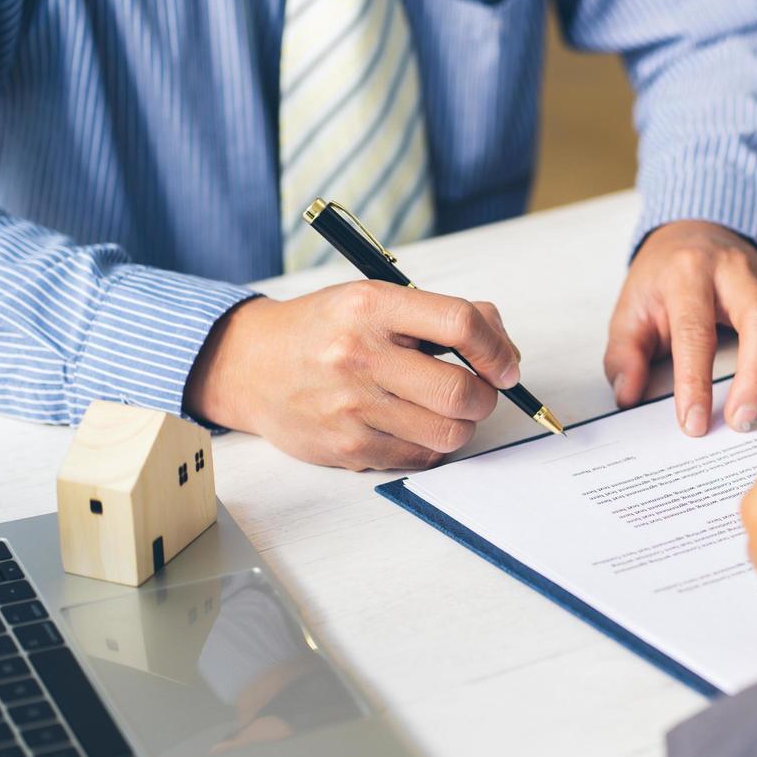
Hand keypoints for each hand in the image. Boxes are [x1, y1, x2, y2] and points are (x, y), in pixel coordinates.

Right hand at [184, 282, 520, 469]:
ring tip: (444, 409)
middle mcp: (360, 355)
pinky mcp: (347, 448)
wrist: (250, 365)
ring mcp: (351, 406)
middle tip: (479, 392)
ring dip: (461, 425)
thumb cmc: (326, 330)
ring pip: (448, 433)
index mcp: (373, 306)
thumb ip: (443, 315)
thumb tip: (504, 350)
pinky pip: (420, 459)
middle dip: (485, 396)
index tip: (505, 365)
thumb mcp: (377, 298)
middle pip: (460, 390)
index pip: (460, 323)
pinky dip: (430, 446)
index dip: (497, 349)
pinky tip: (413, 425)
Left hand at [604, 221, 756, 435]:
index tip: (693, 422)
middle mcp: (738, 272)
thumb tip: (629, 395)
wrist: (696, 235)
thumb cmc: (664, 280)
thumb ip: (624, 356)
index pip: (695, 329)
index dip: (695, 380)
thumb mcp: (630, 312)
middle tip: (744, 420)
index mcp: (688, 274)